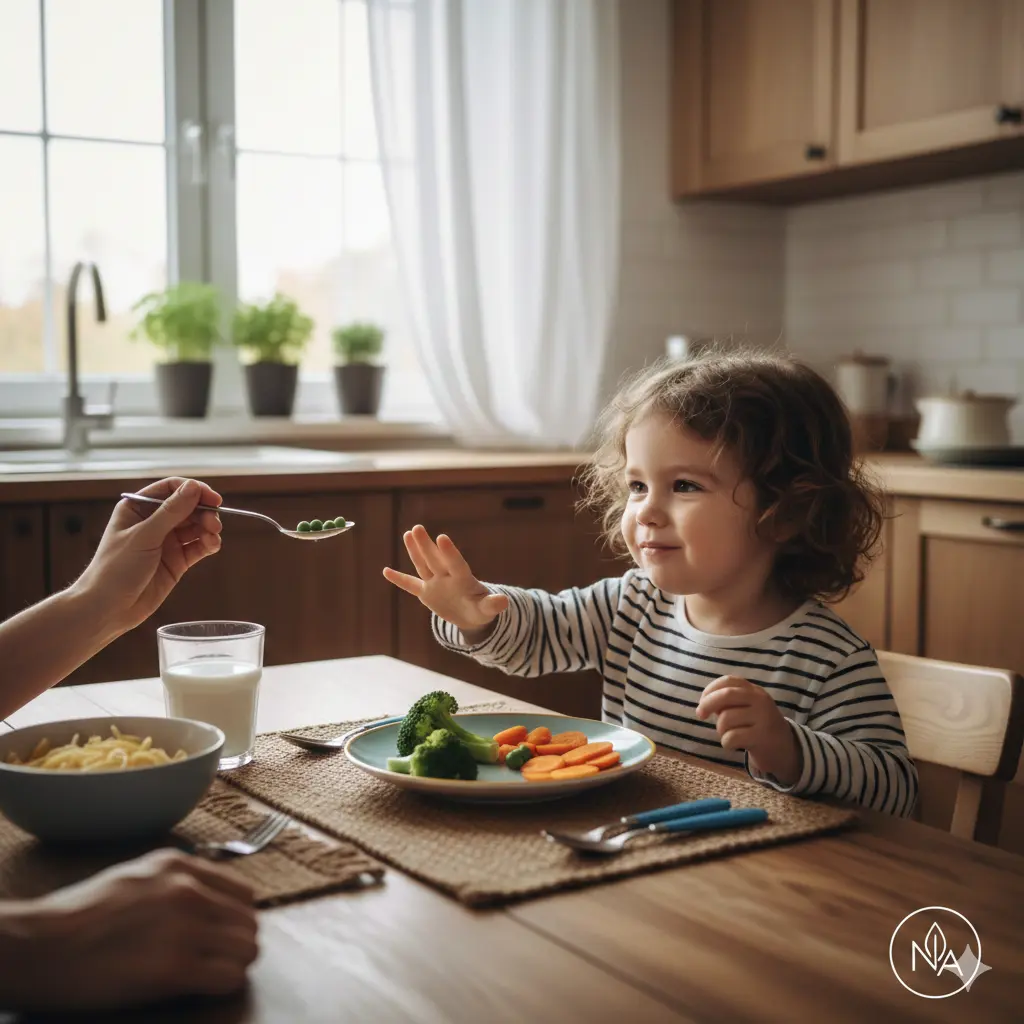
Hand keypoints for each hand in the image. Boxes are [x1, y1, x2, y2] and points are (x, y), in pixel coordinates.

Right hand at [0, 849, 257, 1010]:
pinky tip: (201, 988)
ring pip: (247, 948)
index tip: (222, 935)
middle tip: (218, 960)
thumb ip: (176, 882)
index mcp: (179, 866)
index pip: (243, 892)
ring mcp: (183, 927)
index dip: (235, 918)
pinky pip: (228, 978)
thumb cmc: (76, 916)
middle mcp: (188, 889)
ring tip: (210, 974)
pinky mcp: (173, 968)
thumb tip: (209, 902)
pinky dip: (222, 986)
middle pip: (250, 922)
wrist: (37, 944)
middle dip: (239, 944)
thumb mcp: (135, 877)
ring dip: (234, 965)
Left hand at [73, 477, 222, 636]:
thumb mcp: (144, 536)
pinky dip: (208, 544)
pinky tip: (212, 546)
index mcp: (138, 508)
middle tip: (214, 523)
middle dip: (204, 512)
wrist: (108, 609)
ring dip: (208, 528)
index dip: (193, 490)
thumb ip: (170, 512)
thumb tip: (193, 487)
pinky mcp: (176, 561)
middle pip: (188, 507)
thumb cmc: (115, 569)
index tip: (212, 498)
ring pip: (196, 526)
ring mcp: (166, 542)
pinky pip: (198, 546)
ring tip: (213, 536)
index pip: (171, 489)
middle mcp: (153, 522)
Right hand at [382, 525, 507, 639]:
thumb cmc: (481, 609)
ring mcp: (436, 583)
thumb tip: (505, 602)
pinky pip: (411, 585)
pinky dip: (399, 580)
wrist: (471, 615)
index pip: (456, 564)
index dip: (449, 552)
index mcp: (463, 580)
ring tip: (408, 534)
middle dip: (426, 546)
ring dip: (415, 551)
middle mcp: (448, 577)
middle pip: (435, 560)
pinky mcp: (427, 593)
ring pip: (423, 565)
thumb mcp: (487, 609)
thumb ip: (492, 605)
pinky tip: (386, 571)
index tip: (442, 537)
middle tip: (417, 528)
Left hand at [696, 675, 801, 784]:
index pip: (728, 681)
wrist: (785, 750)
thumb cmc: (757, 727)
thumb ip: (728, 703)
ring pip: (726, 719)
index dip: (710, 689)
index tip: (702, 701)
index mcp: (754, 691)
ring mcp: (763, 718)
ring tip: (730, 734)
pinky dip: (727, 743)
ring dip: (720, 730)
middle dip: (707, 704)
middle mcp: (760, 700)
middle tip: (700, 715)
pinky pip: (731, 737)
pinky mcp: (761, 737)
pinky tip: (736, 745)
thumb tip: (704, 704)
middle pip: (726, 695)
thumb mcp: (747, 709)